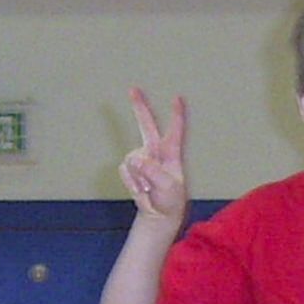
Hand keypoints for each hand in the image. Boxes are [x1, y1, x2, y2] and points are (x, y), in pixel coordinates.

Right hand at [119, 86, 187, 222]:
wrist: (158, 214)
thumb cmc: (170, 200)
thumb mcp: (167, 187)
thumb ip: (152, 172)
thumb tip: (135, 159)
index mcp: (171, 153)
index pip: (175, 131)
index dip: (177, 115)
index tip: (178, 98)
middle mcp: (155, 152)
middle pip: (147, 125)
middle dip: (140, 107)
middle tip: (133, 89)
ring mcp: (142, 159)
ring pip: (132, 159)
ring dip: (139, 177)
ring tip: (149, 189)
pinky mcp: (130, 168)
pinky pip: (125, 170)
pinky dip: (131, 182)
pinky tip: (140, 190)